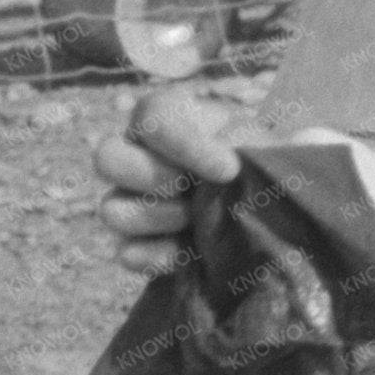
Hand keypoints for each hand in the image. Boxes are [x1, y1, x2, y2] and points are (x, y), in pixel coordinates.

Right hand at [88, 85, 253, 276]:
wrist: (267, 202)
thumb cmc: (256, 160)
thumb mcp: (255, 140)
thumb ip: (240, 143)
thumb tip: (225, 166)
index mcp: (164, 118)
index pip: (151, 118)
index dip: (185, 145)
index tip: (228, 168)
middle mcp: (135, 155)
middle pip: (107, 159)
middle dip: (152, 177)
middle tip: (191, 188)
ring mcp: (129, 201)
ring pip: (112, 210)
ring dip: (158, 217)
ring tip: (196, 220)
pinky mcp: (137, 244)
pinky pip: (127, 253)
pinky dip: (158, 256)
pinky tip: (192, 252)